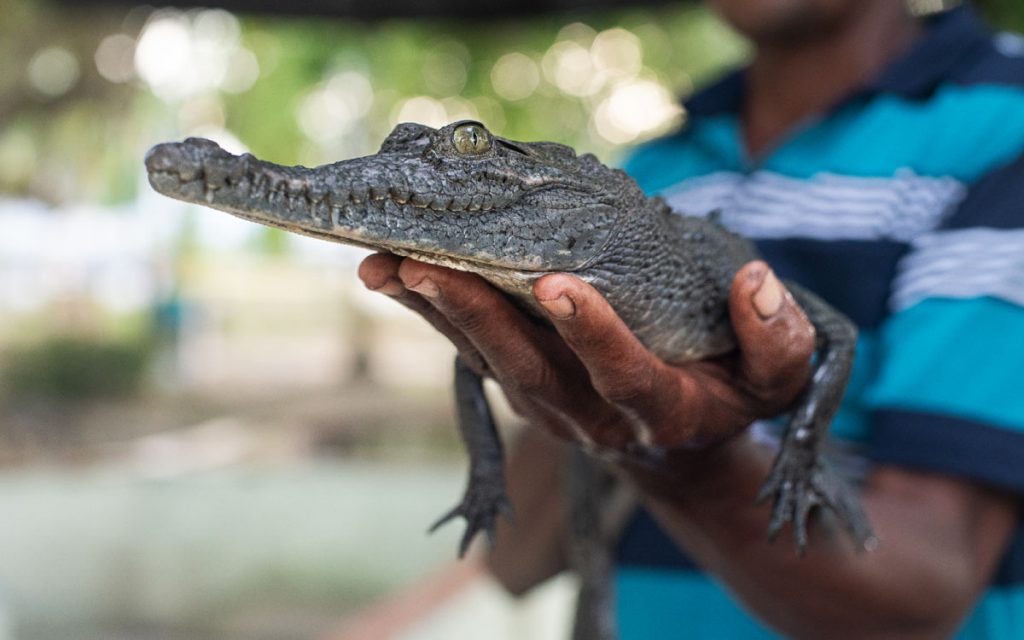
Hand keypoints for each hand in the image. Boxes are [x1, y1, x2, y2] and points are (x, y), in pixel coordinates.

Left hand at [357, 253, 815, 457]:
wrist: (676, 446)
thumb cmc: (727, 397)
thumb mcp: (774, 380)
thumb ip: (776, 340)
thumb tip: (757, 282)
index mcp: (656, 410)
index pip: (622, 374)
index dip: (592, 333)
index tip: (558, 284)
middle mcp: (590, 414)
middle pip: (528, 367)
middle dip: (478, 315)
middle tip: (428, 264)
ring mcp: (546, 403)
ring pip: (487, 357)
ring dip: (437, 311)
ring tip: (387, 263)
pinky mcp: (520, 385)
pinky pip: (472, 347)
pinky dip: (433, 311)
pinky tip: (391, 272)